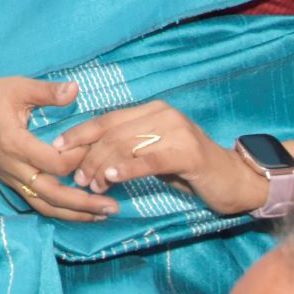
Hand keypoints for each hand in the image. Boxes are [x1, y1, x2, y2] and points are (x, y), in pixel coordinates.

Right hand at [0, 74, 110, 221]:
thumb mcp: (20, 87)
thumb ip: (48, 92)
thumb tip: (76, 89)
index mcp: (14, 143)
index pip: (54, 164)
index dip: (78, 159)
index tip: (95, 148)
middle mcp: (12, 166)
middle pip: (52, 195)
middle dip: (84, 203)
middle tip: (113, 206)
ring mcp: (10, 177)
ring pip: (44, 205)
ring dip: (74, 214)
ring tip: (102, 214)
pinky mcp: (11, 181)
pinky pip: (36, 202)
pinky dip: (59, 210)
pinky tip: (80, 211)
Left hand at [54, 100, 259, 214]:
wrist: (237, 180)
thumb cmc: (190, 169)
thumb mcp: (154, 154)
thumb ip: (127, 150)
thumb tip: (86, 160)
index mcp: (152, 110)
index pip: (106, 119)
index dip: (79, 133)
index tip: (56, 148)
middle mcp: (163, 114)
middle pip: (112, 132)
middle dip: (88, 155)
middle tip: (76, 177)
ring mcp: (177, 131)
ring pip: (126, 145)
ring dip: (102, 166)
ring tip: (90, 183)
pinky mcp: (189, 152)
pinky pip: (149, 159)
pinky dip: (127, 168)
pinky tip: (111, 178)